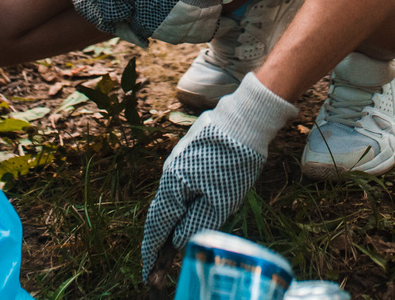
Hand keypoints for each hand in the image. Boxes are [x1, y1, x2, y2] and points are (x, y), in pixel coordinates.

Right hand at [140, 73, 296, 277]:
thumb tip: (176, 242)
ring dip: (170, 224)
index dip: (153, 254)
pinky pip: (179, 187)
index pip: (157, 228)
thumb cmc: (235, 162)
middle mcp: (169, 173)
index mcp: (173, 186)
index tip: (150, 275)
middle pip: (160, 214)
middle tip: (159, 268)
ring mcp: (178, 161)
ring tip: (172, 247)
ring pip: (170, 200)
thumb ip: (195, 224)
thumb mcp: (220, 201)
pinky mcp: (189, 154)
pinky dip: (179, 206)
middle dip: (159, 243)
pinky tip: (186, 215)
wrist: (245, 119)